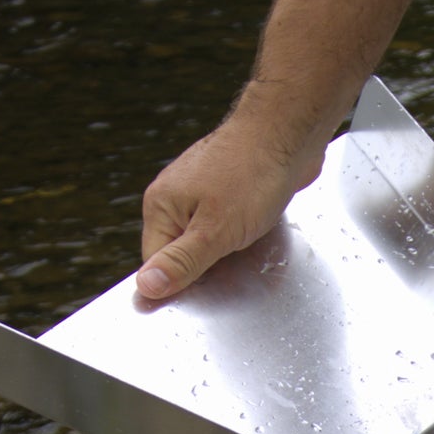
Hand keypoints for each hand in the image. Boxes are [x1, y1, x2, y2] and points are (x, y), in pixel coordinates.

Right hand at [135, 108, 328, 301]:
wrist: (287, 135)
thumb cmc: (251, 176)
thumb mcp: (214, 232)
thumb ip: (182, 261)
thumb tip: (146, 286)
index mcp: (161, 205)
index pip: (156, 262)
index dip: (178, 285)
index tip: (204, 297)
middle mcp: (175, 197)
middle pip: (180, 253)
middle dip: (206, 270)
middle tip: (233, 272)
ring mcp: (201, 192)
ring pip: (207, 240)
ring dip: (227, 254)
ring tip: (248, 250)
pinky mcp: (227, 191)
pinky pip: (228, 226)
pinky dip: (241, 237)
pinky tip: (257, 235)